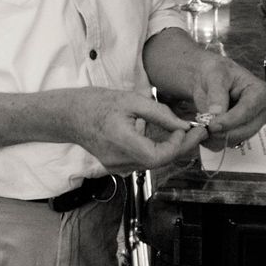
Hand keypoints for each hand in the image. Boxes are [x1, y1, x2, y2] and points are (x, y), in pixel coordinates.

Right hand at [71, 88, 203, 173]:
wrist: (69, 115)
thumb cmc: (96, 103)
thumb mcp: (131, 100)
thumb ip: (159, 113)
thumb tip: (183, 125)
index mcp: (122, 141)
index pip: (159, 156)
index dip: (178, 145)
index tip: (187, 128)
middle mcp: (119, 160)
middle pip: (159, 162)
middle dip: (180, 147)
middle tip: (196, 131)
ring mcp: (117, 166)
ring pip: (153, 163)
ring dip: (170, 150)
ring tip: (182, 132)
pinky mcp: (116, 166)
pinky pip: (143, 161)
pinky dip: (157, 151)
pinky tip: (164, 138)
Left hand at [190, 53, 265, 150]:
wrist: (213, 81)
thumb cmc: (217, 73)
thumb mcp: (215, 76)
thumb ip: (216, 93)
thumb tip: (216, 112)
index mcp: (261, 93)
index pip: (248, 111)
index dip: (230, 120)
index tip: (212, 125)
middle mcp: (263, 111)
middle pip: (246, 129)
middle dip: (223, 131)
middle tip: (202, 128)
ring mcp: (256, 124)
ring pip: (238, 139)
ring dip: (218, 137)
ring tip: (201, 127)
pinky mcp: (245, 133)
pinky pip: (231, 143)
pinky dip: (216, 141)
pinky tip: (205, 132)